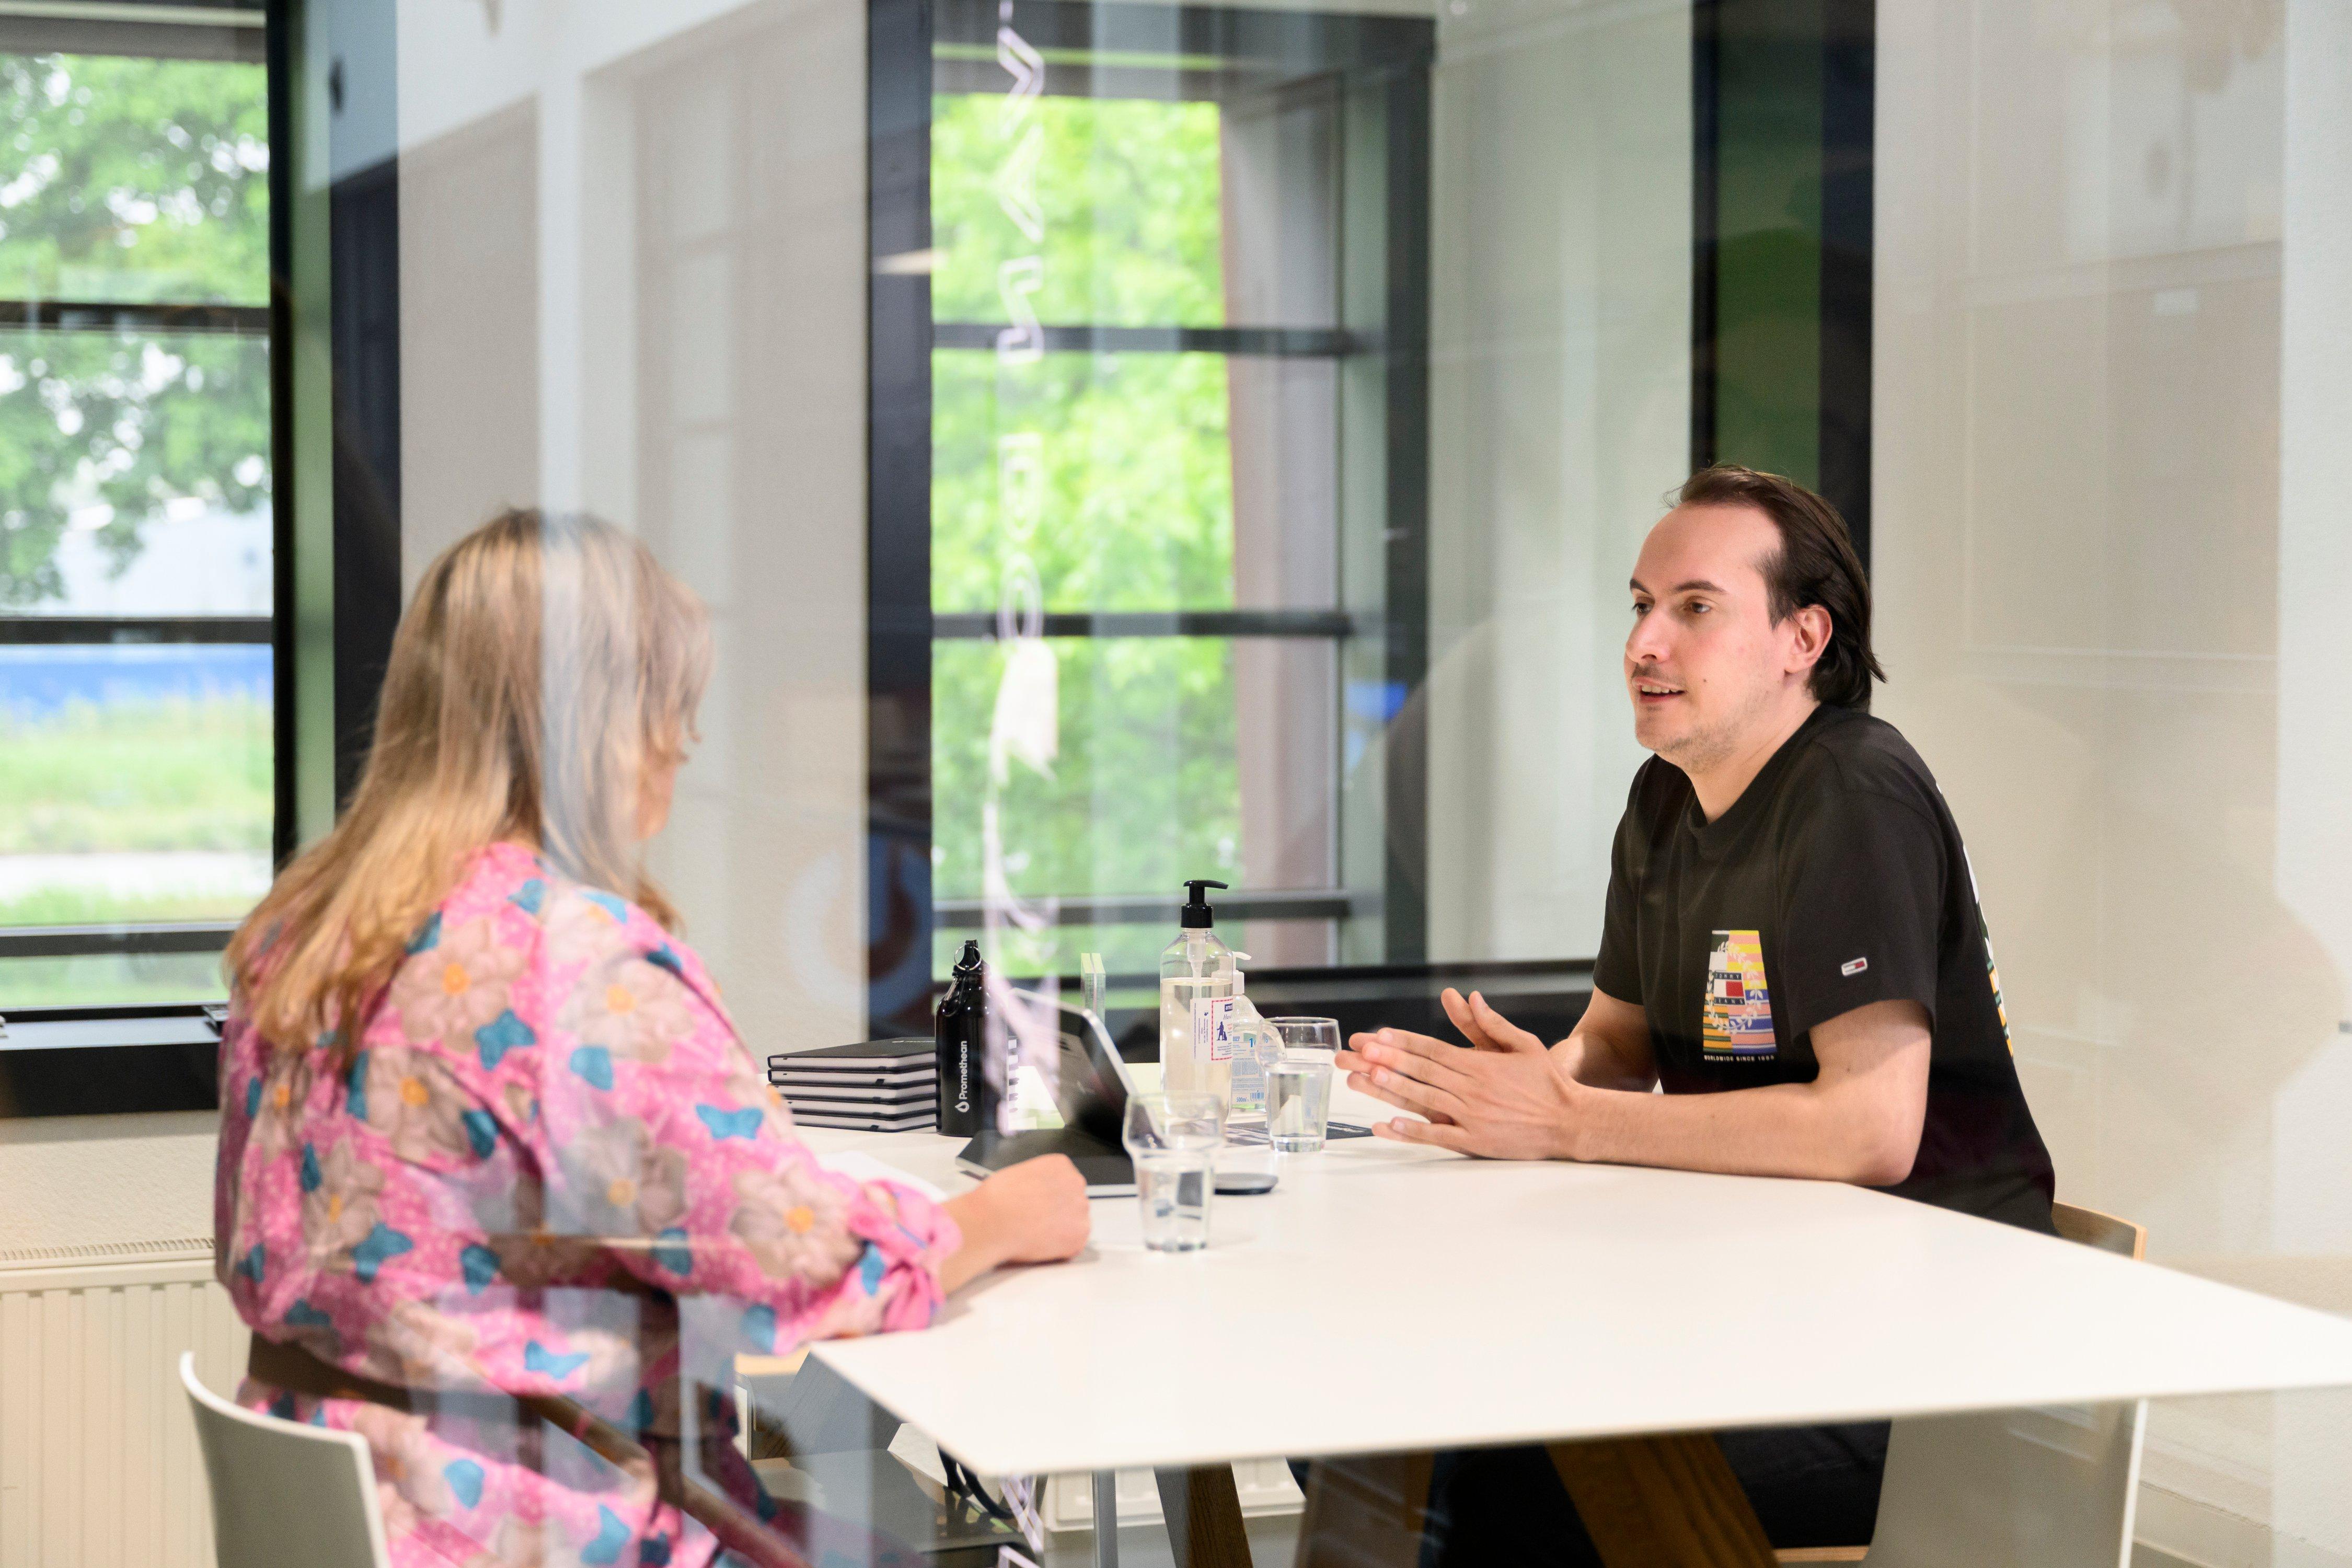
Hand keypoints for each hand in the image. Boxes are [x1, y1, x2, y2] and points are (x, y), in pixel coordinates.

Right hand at [938, 1154, 1089, 1290]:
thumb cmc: (996, 1199)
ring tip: (1036, 1235)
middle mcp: (1075, 1183)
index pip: (1065, 1182)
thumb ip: (1037, 1182)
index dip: (1051, 1198)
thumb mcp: (1018, 1175)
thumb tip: (1037, 1194)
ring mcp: (1080, 1208)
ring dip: (1060, 1230)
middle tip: (1038, 1223)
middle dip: (1058, 1213)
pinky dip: (1061, 1249)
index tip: (1041, 1206)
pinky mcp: (1080, 1234)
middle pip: (1073, 1201)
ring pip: (1075, 1223)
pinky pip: (1074, 1245)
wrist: (993, 1221)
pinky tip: (1041, 1245)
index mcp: (1060, 1165)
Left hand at [1334, 989, 1582, 1159]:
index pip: (1434, 1049)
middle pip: (1423, 1071)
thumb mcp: (1524, 1045)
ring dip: (1393, 1089)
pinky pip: (1439, 1135)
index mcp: (1482, 1064)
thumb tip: (1471, 998)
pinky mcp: (1476, 1141)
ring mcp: (1473, 1116)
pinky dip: (1413, 1130)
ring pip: (1425, 1099)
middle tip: (1359, 1052)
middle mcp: (1473, 1088)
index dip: (1404, 1042)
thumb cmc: (1547, 1082)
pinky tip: (1389, 1124)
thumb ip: (1493, 1023)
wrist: (1571, 1121)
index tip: (1378, 1036)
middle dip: (1388, 1060)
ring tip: (1364, 1080)